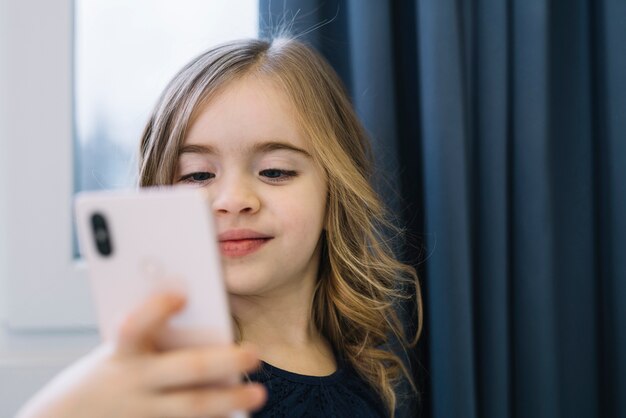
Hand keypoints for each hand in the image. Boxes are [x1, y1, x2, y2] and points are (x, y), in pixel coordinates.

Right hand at [16, 293, 265, 417]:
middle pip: (184, 370)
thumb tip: (196, 314)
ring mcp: (142, 412)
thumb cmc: (104, 374)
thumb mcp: (116, 350)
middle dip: (222, 361)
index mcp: (122, 353)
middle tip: (254, 354)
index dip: (156, 310)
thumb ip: (151, 337)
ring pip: (193, 407)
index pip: (136, 327)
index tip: (181, 295)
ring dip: (229, 400)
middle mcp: (133, 382)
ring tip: (258, 394)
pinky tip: (238, 414)